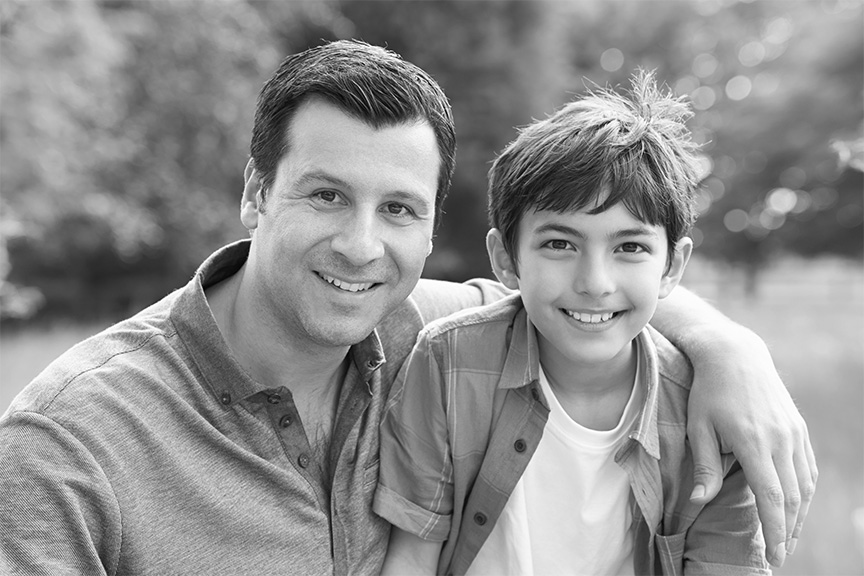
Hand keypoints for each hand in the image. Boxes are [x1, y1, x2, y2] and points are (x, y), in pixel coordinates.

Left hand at [687, 333, 817, 567]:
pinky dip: (806, 492)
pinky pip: (808, 468)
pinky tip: (797, 507)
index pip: (773, 497)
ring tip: (789, 538)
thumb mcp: (698, 427)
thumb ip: (703, 466)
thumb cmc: (709, 393)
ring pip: (806, 485)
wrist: (735, 356)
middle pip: (794, 498)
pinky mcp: (799, 429)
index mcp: (754, 443)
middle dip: (789, 531)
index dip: (776, 530)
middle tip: (781, 556)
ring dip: (800, 516)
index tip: (776, 556)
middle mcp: (781, 440)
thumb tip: (699, 501)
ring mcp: (794, 433)